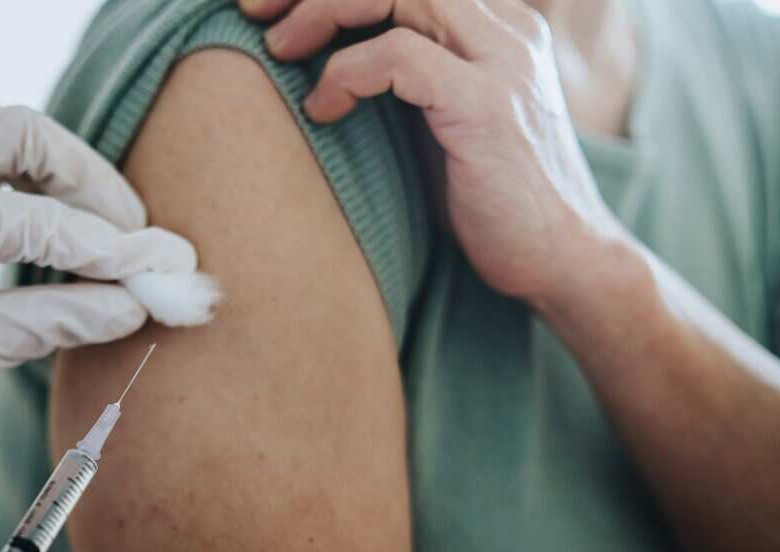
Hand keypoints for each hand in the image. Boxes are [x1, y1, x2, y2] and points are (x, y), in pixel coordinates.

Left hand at [0, 97, 195, 528]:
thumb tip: (133, 307)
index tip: (166, 267)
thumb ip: (55, 321)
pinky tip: (24, 201)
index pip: (38, 220)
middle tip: (127, 231)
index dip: (112, 248)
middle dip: (82, 178)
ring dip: (43, 161)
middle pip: (17, 129)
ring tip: (85, 216)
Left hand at [241, 0, 627, 303]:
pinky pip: (399, 55)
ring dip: (322, 13)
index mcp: (495, 24)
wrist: (564, 259)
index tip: (272, 6)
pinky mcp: (487, 104)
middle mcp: (505, 27)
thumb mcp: (437, 120)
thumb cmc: (489, 200)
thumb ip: (398, 79)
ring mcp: (502, 60)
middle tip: (255, 14)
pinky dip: (346, 74)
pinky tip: (323, 110)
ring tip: (279, 52)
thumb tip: (316, 62)